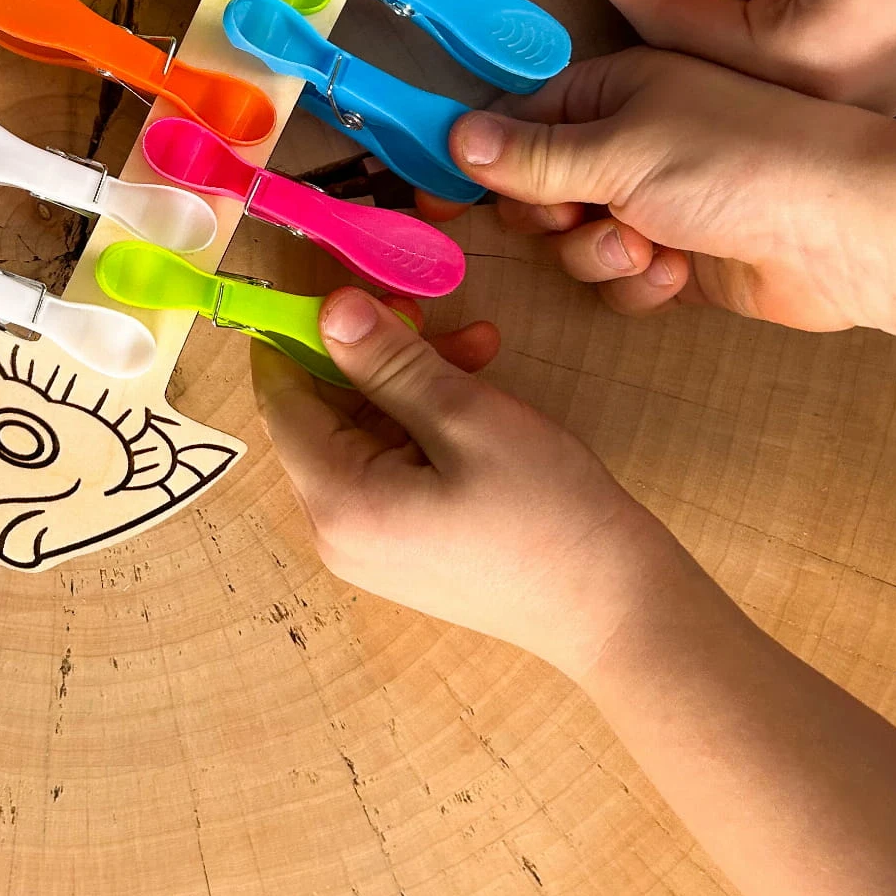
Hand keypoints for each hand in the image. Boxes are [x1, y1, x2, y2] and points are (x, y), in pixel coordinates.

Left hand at [251, 291, 687, 681]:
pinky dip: (424, 425)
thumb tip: (329, 308)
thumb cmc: (547, 512)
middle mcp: (335, 531)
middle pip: (324, 413)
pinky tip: (479, 394)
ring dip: (411, 382)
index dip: (304, 332)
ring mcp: (368, 547)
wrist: (615, 610)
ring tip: (480, 347)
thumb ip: (389, 361)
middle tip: (433, 313)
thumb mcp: (466, 416)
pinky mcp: (404, 550)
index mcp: (337, 501)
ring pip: (364, 434)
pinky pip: (390, 467)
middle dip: (376, 354)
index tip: (348, 285)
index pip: (280, 395)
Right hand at [443, 48, 888, 329]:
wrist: (841, 235)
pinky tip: (679, 273)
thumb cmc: (737, 165)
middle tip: (584, 214)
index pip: (512, 122)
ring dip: (599, 255)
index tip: (436, 198)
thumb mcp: (619, 149)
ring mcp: (651, 200)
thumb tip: (454, 137)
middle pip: (533, 191)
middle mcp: (625, 140)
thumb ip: (531, 153)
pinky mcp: (676, 255)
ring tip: (647, 247)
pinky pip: (617, 280)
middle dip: (551, 216)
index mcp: (610, 89)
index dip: (475, 163)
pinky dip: (639, 284)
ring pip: (571, 243)